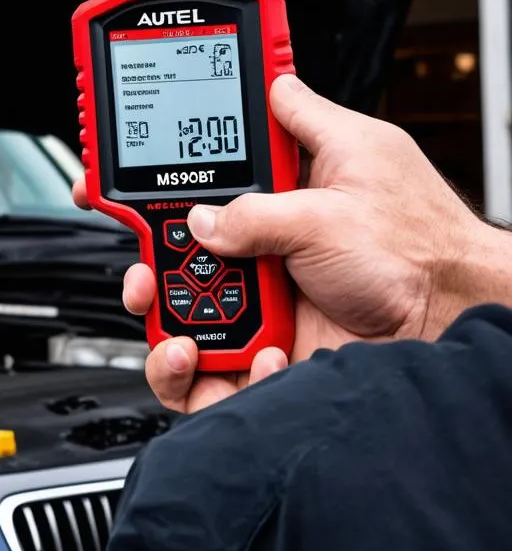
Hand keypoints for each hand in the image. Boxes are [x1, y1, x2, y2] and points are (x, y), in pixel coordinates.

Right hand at [73, 74, 503, 413]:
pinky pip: (209, 374)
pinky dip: (212, 378)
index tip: (101, 177)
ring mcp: (258, 296)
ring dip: (165, 327)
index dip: (142, 174)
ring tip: (184, 335)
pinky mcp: (262, 348)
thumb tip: (203, 209)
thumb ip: (259, 201)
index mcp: (272, 188)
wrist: (450, 324)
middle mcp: (258, 241)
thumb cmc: (420, 245)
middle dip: (140, 265)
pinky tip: (257, 362)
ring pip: (176, 313)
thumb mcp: (338, 195)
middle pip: (169, 251)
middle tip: (139, 273)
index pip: (191, 172)